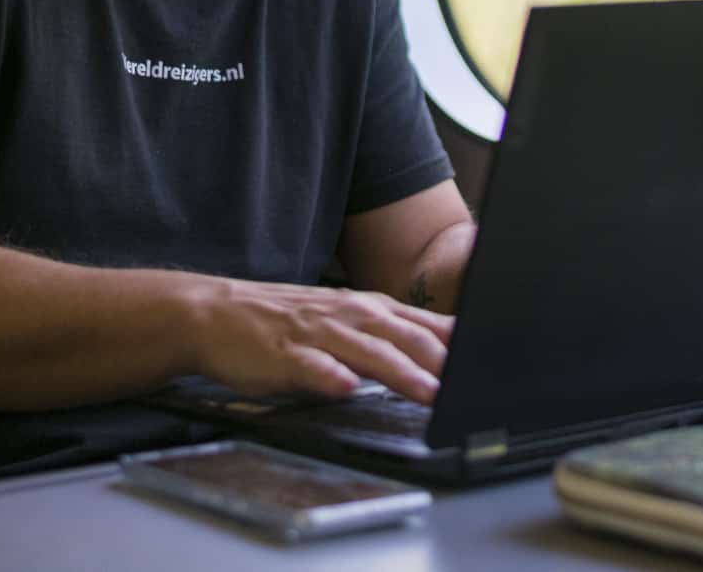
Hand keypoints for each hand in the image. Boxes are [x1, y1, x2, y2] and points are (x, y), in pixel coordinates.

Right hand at [183, 278, 453, 403]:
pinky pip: (310, 365)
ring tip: (427, 392)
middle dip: (439, 361)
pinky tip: (345, 386)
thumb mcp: (344, 317)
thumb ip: (387, 332)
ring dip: (400, 372)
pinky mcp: (283, 353)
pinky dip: (330, 375)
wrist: (215, 312)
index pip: (423, 323)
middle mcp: (347, 315)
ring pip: (366, 352)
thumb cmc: (285, 321)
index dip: (456, 342)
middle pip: (403, 337)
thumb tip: (441, 349)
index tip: (486, 361)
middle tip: (469, 384)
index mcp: (365, 309)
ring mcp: (316, 333)